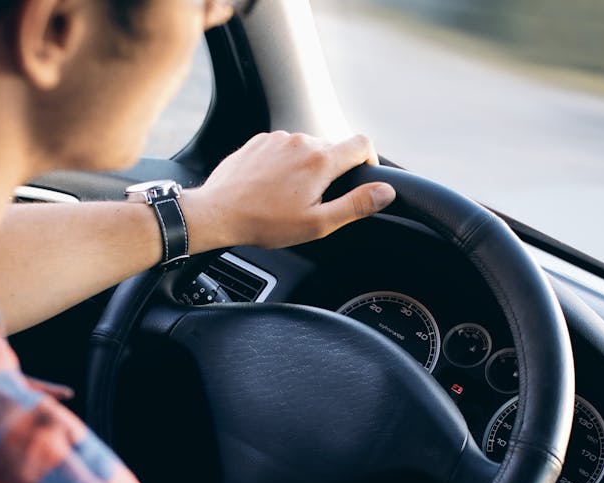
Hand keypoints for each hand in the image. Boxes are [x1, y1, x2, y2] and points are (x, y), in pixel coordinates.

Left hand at [182, 131, 395, 251]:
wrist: (217, 212)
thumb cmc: (265, 222)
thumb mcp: (317, 223)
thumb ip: (356, 205)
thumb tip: (386, 192)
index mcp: (321, 160)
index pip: (363, 144)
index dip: (369, 160)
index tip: (361, 178)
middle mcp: (302, 141)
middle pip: (333, 148)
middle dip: (332, 172)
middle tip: (316, 201)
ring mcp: (278, 138)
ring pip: (307, 148)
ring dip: (307, 168)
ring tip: (289, 196)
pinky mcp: (259, 141)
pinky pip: (283, 148)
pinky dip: (285, 164)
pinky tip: (272, 187)